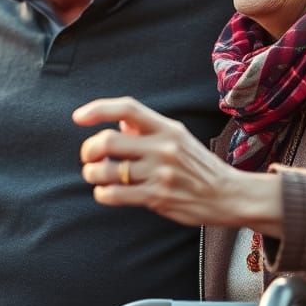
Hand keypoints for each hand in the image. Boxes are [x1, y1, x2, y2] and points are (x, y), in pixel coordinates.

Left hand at [73, 96, 278, 229]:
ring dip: (92, 174)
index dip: (98, 109)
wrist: (228, 194)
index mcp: (167, 128)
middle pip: (107, 141)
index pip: (127, 109)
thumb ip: (147, 129)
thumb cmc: (198, 166)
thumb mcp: (178, 138)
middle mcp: (163, 147)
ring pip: (106, 171)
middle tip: (88, 157)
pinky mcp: (157, 197)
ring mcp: (160, 173)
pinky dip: (102, 193)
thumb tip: (118, 122)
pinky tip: (105, 192)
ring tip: (95, 175)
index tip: (77, 117)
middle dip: (88, 150)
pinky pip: (114, 194)